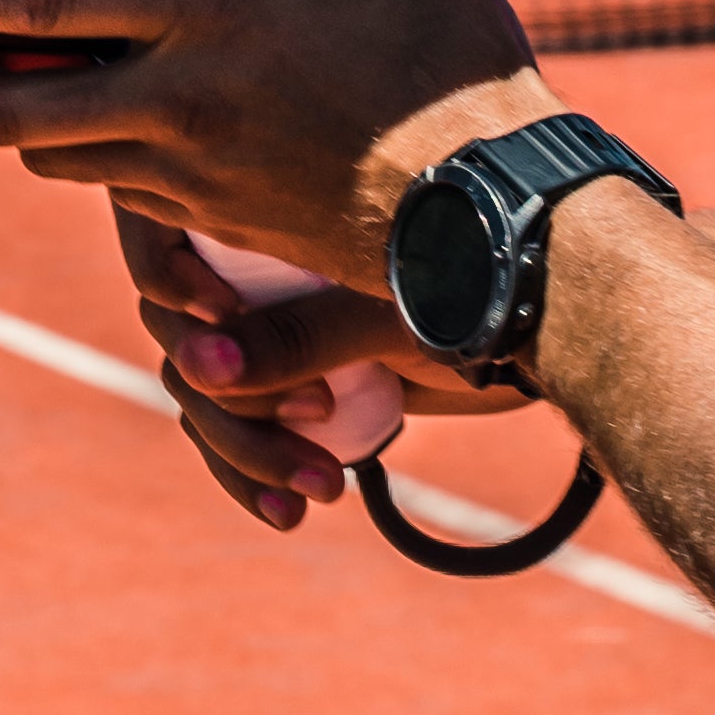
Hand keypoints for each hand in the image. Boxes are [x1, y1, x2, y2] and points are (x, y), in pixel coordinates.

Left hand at [0, 0, 559, 296]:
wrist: (499, 217)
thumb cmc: (466, 67)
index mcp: (211, 15)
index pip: (33, 5)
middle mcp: (179, 101)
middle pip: (6, 107)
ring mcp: (191, 176)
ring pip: (53, 157)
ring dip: (15, 123)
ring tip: (2, 87)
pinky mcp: (216, 228)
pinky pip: (124, 194)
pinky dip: (98, 161)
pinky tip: (118, 131)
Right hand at [116, 201, 529, 535]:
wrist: (551, 324)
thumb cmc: (484, 285)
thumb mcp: (389, 309)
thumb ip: (297, 333)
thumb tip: (195, 369)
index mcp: (262, 202)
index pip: (163, 225)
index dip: (166, 274)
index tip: (217, 322)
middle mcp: (248, 258)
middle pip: (179, 327)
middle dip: (227, 393)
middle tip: (310, 420)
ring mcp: (266, 323)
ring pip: (205, 393)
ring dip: (245, 450)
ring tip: (317, 491)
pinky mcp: (291, 381)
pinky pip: (239, 432)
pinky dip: (254, 475)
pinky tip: (290, 511)